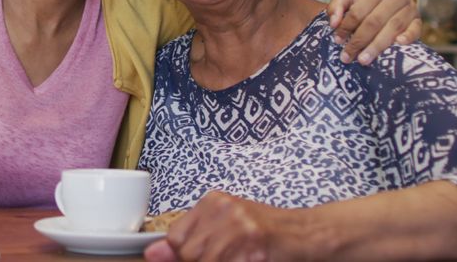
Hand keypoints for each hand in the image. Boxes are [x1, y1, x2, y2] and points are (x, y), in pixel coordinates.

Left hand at [144, 192, 301, 261]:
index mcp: (212, 202)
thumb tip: (152, 253)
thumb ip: (190, 240)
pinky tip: (250, 261)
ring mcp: (242, 227)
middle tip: (229, 257)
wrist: (304, 233)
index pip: (175, 238)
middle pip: (190, 254)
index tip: (201, 256)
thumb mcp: (224, 228)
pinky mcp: (257, 246)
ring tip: (241, 258)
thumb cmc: (263, 232)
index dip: (184, 255)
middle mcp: (225, 210)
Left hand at [327, 0, 420, 64]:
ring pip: (393, 28)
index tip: (337, 40)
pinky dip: (408, 37)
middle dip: (359, 41)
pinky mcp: (418, 18)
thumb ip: (337, 4)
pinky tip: (397, 45)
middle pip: (375, 21)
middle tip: (347, 56)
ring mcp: (409, 7)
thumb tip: (333, 23)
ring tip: (363, 60)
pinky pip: (416, 29)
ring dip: (377, 46)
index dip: (346, 27)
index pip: (359, 11)